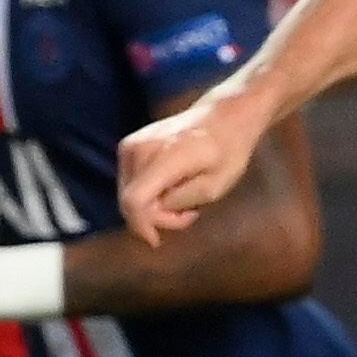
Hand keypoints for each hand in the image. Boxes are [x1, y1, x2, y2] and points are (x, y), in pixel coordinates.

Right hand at [119, 87, 270, 244]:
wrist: (224, 116)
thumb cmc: (228, 151)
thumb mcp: (216, 185)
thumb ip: (181, 201)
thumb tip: (154, 211)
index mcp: (165, 156)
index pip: (135, 199)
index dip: (141, 226)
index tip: (156, 241)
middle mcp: (140, 148)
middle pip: (130, 200)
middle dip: (156, 216)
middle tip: (189, 214)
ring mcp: (131, 145)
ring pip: (128, 193)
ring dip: (154, 205)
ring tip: (185, 200)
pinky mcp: (129, 146)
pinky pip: (131, 182)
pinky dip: (150, 192)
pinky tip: (173, 188)